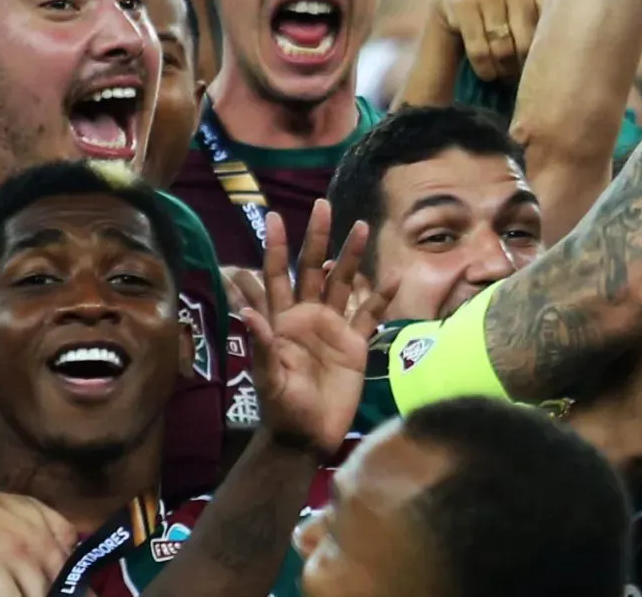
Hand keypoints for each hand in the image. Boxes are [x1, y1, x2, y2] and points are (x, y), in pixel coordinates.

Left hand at [234, 200, 385, 457]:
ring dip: (351, 257)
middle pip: (312, 269)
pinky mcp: (354, 344)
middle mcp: (306, 316)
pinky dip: (382, 297)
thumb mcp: (269, 381)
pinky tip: (395, 278)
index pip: (275, 276)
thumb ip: (261, 347)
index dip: (276, 248)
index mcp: (281, 321)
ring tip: (362, 226)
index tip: (274, 217)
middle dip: (317, 238)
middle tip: (322, 205)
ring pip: (343, 283)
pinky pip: (370, 315)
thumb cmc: (282, 410)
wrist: (308, 437)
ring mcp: (332, 328)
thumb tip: (247, 313)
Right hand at [435, 0, 553, 86]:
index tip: (550, 64)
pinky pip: (480, 50)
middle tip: (526, 76)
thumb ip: (554, 10)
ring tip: (508, 75)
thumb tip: (574, 52)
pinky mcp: (463, 3)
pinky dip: (485, 68)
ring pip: (503, 48)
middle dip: (526, 64)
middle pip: (528, 40)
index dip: (551, 50)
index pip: (554, 21)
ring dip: (505, 70)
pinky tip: (488, 72)